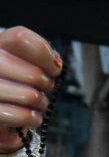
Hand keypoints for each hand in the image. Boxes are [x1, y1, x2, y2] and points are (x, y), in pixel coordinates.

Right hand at [0, 27, 61, 152]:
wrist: (1, 103)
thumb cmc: (17, 77)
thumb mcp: (28, 58)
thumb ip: (42, 53)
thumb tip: (55, 64)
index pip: (20, 38)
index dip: (44, 53)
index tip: (54, 66)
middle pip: (33, 74)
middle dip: (46, 83)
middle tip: (45, 87)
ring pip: (30, 97)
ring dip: (41, 102)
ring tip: (37, 101)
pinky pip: (23, 116)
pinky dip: (34, 118)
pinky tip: (33, 116)